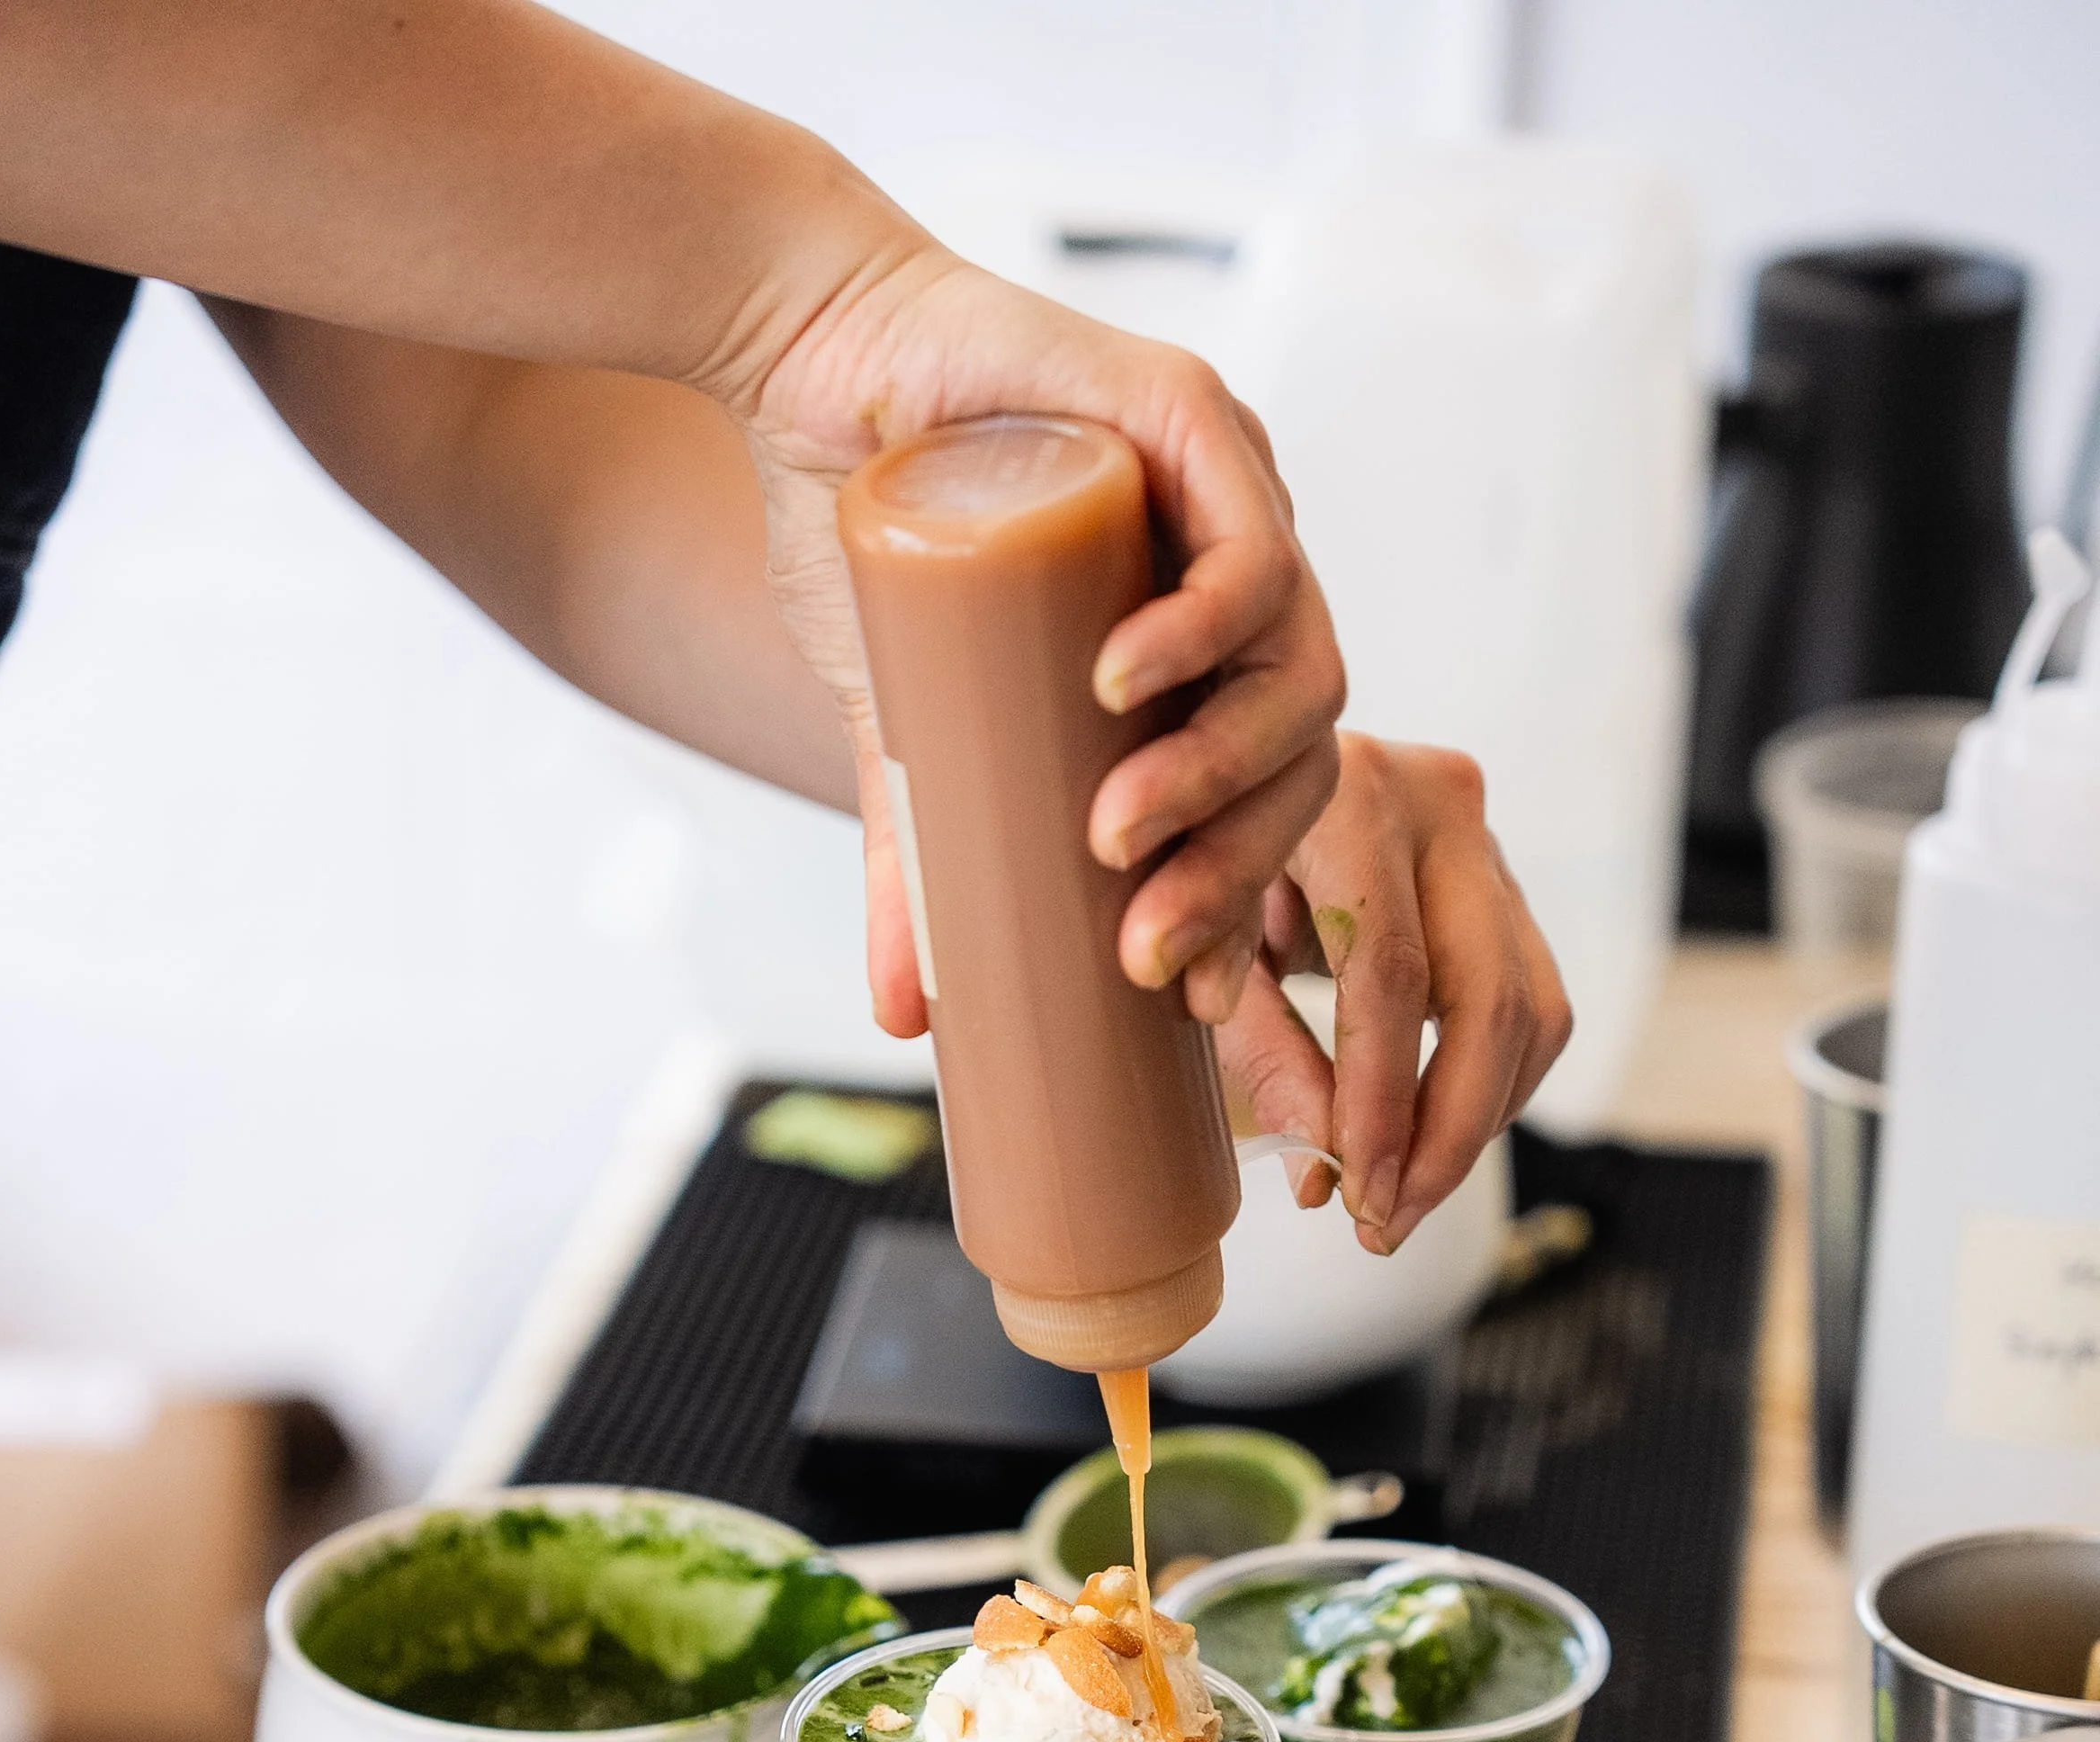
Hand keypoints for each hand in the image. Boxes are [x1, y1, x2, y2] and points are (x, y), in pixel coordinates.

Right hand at [727, 235, 1344, 1039]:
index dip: (1249, 913)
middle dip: (1230, 871)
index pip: (1270, 806)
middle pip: (1301, 759)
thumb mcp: (899, 731)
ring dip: (1219, 774)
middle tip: (1139, 945)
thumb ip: (918, 859)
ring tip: (1114, 834)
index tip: (1190, 1007)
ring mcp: (1232, 497)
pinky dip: (1203, 631)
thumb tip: (906, 1018)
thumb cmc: (859, 532)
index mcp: (1201, 660)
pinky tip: (1124, 685)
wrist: (802, 360)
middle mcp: (1238, 580)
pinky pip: (1251, 549)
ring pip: (1299, 669)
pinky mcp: (1191, 418)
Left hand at [1214, 734, 1570, 1252]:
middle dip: (1447, 1135)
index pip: (1389, 971)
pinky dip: (1490, 1090)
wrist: (1232, 769)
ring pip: (1532, 1012)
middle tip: (1388, 1223)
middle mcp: (1442, 803)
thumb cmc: (1201, 859)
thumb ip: (1262, 1050)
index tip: (1358, 1192)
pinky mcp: (1505, 886)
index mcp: (1352, 794)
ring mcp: (1486, 841)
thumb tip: (1322, 1176)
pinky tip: (1428, 1141)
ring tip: (1401, 1200)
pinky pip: (1533, 1007)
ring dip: (1475, 1126)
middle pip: (1490, 999)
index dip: (1381, 1097)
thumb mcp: (1206, 947)